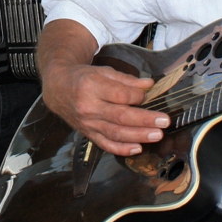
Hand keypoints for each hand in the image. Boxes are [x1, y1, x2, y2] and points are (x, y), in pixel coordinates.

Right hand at [42, 64, 168, 156]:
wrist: (58, 89)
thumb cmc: (83, 78)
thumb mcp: (103, 72)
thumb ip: (126, 80)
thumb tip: (149, 85)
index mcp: (91, 87)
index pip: (120, 95)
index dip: (137, 96)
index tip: (147, 95)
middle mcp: (88, 107)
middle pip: (120, 116)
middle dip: (145, 120)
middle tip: (164, 121)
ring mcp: (88, 123)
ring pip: (115, 133)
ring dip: (138, 136)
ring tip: (157, 135)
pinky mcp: (88, 134)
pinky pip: (105, 145)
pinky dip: (122, 149)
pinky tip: (138, 148)